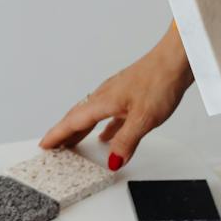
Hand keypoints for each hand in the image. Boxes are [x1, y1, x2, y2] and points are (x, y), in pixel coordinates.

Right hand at [40, 29, 193, 170]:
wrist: (176, 60)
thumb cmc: (159, 80)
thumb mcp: (143, 118)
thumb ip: (126, 141)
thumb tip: (113, 160)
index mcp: (103, 101)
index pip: (74, 121)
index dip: (58, 134)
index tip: (44, 144)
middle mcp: (106, 96)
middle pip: (78, 118)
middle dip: (64, 133)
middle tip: (52, 147)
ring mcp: (117, 94)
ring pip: (92, 116)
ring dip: (81, 130)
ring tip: (74, 143)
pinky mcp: (130, 95)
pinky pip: (109, 114)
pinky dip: (104, 126)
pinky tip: (107, 134)